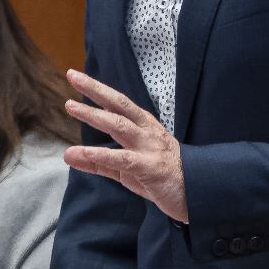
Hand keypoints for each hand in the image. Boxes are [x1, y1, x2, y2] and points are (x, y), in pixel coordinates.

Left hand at [61, 69, 187, 222]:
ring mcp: (150, 148)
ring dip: (94, 115)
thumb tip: (68, 155)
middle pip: (119, 105)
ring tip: (71, 106)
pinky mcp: (150, 168)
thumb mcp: (127, 170)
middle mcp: (147, 132)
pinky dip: (99, 155)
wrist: (200, 193)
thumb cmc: (163, 178)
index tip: (76, 77)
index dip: (98, 90)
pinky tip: (80, 152)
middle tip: (72, 75)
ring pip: (119, 126)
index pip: (119, 104)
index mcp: (145, 127)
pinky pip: (122, 159)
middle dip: (96, 89)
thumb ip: (98, 162)